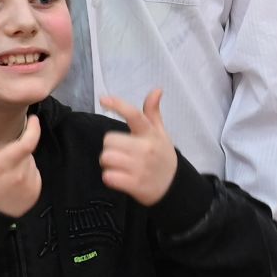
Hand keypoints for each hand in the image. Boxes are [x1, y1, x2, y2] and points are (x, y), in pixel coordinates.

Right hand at [0, 114, 43, 218]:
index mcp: (3, 166)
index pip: (27, 142)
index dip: (34, 128)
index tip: (34, 119)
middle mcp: (20, 175)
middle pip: (26, 152)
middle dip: (14, 151)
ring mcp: (29, 186)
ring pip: (30, 163)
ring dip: (20, 163)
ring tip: (2, 177)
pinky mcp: (34, 195)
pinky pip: (34, 175)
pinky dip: (25, 174)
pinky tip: (10, 184)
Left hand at [96, 89, 178, 204]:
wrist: (174, 186)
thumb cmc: (162, 156)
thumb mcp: (160, 133)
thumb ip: (153, 112)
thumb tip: (157, 89)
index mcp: (150, 133)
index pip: (134, 114)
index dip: (118, 105)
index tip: (103, 99)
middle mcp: (145, 149)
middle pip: (109, 140)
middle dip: (110, 147)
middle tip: (120, 152)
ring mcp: (140, 167)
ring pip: (106, 158)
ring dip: (108, 163)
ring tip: (120, 166)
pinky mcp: (135, 184)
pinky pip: (108, 177)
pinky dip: (110, 178)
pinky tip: (120, 178)